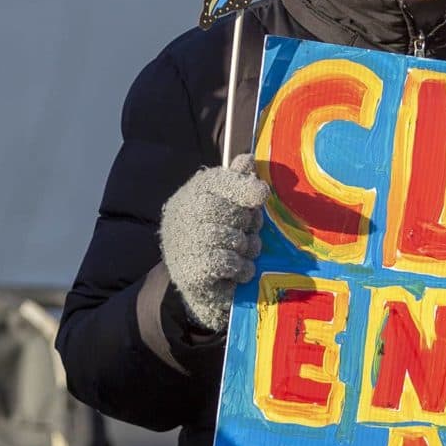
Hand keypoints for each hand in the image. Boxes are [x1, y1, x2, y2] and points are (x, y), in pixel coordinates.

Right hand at [158, 153, 267, 331]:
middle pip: (229, 210)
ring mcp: (184, 243)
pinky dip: (240, 268)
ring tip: (245, 253)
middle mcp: (183, 215)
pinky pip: (227, 262)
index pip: (216, 181)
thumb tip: (247, 159)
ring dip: (248, 248)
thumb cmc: (220, 240)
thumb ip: (237, 183)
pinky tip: (238, 271)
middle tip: (252, 233)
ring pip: (232, 238)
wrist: (201, 286)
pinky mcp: (191, 271)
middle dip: (249, 223)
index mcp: (192, 195)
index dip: (241, 186)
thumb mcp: (229, 208)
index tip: (262, 195)